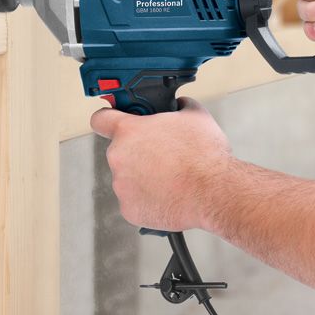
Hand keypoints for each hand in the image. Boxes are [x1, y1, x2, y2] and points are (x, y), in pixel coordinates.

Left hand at [90, 98, 231, 231]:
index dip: (107, 119)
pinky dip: (147, 200)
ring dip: (143, 177)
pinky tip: (168, 195)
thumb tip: (179, 104)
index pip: (100, 119)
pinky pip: (134, 201)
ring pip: (128, 178)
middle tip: (162, 156)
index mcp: (128, 131)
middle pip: (121, 152)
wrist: (214, 193)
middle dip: (138, 153)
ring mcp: (121, 185)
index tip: (112, 122)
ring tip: (170, 178)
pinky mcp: (129, 209)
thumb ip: (180, 105)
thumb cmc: (204, 156)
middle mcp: (118, 157)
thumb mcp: (196, 116)